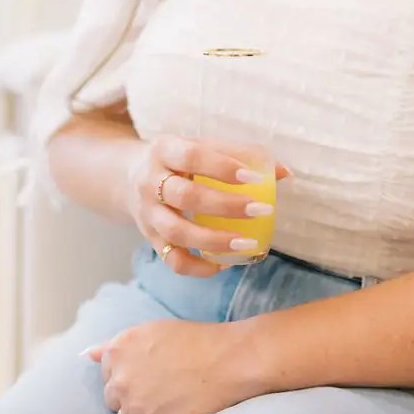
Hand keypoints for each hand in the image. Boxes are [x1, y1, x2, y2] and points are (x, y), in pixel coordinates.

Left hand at [83, 318, 250, 413]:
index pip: (106, 373)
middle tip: (156, 392)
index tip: (145, 375)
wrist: (227, 361)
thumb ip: (115, 345)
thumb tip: (88, 355)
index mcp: (118, 351)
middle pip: (112, 400)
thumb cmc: (194, 341)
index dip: (127, 375)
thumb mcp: (151, 330)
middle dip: (129, 398)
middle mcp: (121, 380)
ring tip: (165, 408)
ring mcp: (136, 407)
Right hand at [124, 134, 291, 277]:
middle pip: (184, 196)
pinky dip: (198, 267)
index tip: (255, 177)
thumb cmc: (179, 161)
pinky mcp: (150, 239)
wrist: (129, 176)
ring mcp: (147, 213)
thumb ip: (240, 155)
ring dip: (214, 241)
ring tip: (248, 243)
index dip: (222, 167)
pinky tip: (224, 264)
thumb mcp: (201, 146)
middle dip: (226, 206)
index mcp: (164, 150)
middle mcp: (149, 182)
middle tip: (261, 209)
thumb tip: (284, 172)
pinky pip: (172, 259)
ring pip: (176, 232)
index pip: (192, 156)